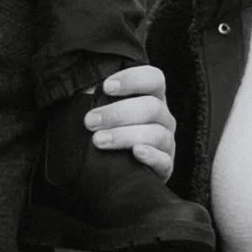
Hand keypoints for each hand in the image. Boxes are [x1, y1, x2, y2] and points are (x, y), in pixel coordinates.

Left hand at [82, 63, 177, 184]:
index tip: (106, 87)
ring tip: (98, 140)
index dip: (133, 79)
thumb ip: (98, 99)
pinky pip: (164, 161)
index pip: (154, 79)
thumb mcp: (103, 113)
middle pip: (152, 107)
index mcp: (151, 97)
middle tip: (90, 121)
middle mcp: (163, 118)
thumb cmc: (106, 133)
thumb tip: (84, 88)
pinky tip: (136, 152)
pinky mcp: (165, 166)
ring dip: (124, 135)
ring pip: (156, 134)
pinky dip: (151, 155)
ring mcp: (166, 142)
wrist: (110, 172)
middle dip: (117, 113)